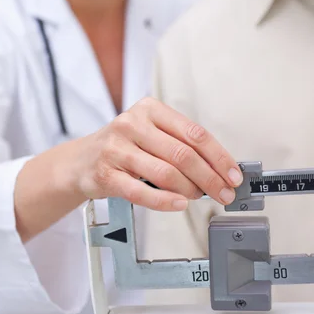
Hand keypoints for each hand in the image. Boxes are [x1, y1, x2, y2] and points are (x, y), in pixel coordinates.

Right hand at [73, 97, 242, 211]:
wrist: (80, 160)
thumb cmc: (123, 146)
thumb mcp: (150, 132)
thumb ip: (179, 143)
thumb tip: (218, 168)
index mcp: (150, 109)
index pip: (194, 133)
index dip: (219, 156)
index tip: (233, 174)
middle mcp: (132, 124)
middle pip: (183, 154)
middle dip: (210, 178)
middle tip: (224, 193)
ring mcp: (117, 149)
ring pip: (165, 173)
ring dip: (190, 190)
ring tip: (199, 197)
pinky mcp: (105, 174)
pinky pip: (142, 192)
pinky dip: (165, 201)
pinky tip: (179, 204)